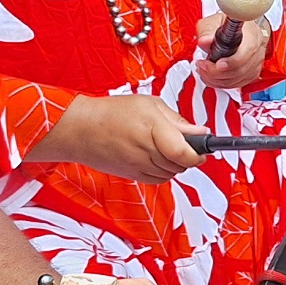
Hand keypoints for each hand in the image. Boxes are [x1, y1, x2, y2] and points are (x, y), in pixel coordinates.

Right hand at [52, 94, 202, 180]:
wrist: (81, 130)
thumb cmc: (112, 113)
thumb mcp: (149, 105)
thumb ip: (177, 120)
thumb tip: (200, 132)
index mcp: (151, 128)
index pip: (183, 152)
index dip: (198, 152)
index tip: (204, 146)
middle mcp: (145, 151)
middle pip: (181, 164)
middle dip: (189, 155)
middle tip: (187, 142)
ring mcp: (137, 166)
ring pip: (171, 174)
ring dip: (177, 163)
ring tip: (168, 146)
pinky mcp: (132, 176)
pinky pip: (158, 179)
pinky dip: (164, 170)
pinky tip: (158, 156)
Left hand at [194, 9, 269, 89]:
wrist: (241, 30)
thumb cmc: (229, 25)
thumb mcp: (214, 22)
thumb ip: (208, 32)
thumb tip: (204, 42)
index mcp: (251, 35)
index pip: (246, 52)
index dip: (231, 62)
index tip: (216, 64)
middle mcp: (256, 50)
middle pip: (240, 70)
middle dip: (216, 72)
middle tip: (202, 65)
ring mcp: (255, 64)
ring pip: (237, 80)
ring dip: (216, 79)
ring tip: (204, 70)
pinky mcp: (252, 74)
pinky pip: (236, 84)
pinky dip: (221, 83)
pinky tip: (212, 77)